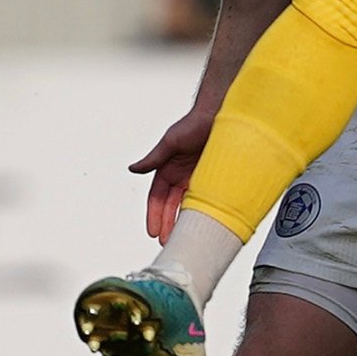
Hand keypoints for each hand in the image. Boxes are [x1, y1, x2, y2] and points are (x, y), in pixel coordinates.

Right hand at [129, 102, 215, 238]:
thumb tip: (133, 169)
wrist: (223, 114)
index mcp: (168, 169)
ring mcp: (198, 178)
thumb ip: (154, 158)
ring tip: (186, 238)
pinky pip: (208, 200)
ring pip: (189, 206)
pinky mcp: (215, 179)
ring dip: (185, 222)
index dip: (154, 215)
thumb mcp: (171, 141)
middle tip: (168, 242)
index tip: (153, 231)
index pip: (158, 198)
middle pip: (172, 206)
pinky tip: (205, 224)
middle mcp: (182, 176)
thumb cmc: (195, 122)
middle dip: (168, 225)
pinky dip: (204, 212)